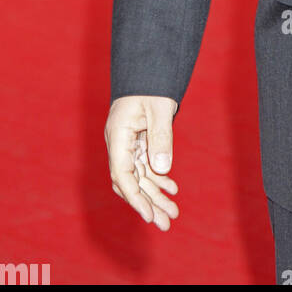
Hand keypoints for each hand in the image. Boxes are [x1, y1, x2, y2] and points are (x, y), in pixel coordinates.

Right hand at [105, 95, 179, 228]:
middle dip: (148, 203)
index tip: (149, 216)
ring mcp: (127, 143)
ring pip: (140, 176)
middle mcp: (119, 143)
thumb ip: (161, 136)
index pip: (122, 174)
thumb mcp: (159, 107)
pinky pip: (146, 165)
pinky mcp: (138, 141)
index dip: (135, 198)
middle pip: (131, 181)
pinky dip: (158, 177)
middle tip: (166, 224)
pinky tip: (171, 188)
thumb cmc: (152, 83)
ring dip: (155, 194)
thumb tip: (162, 168)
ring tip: (173, 213)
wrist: (148, 66)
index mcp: (118, 135)